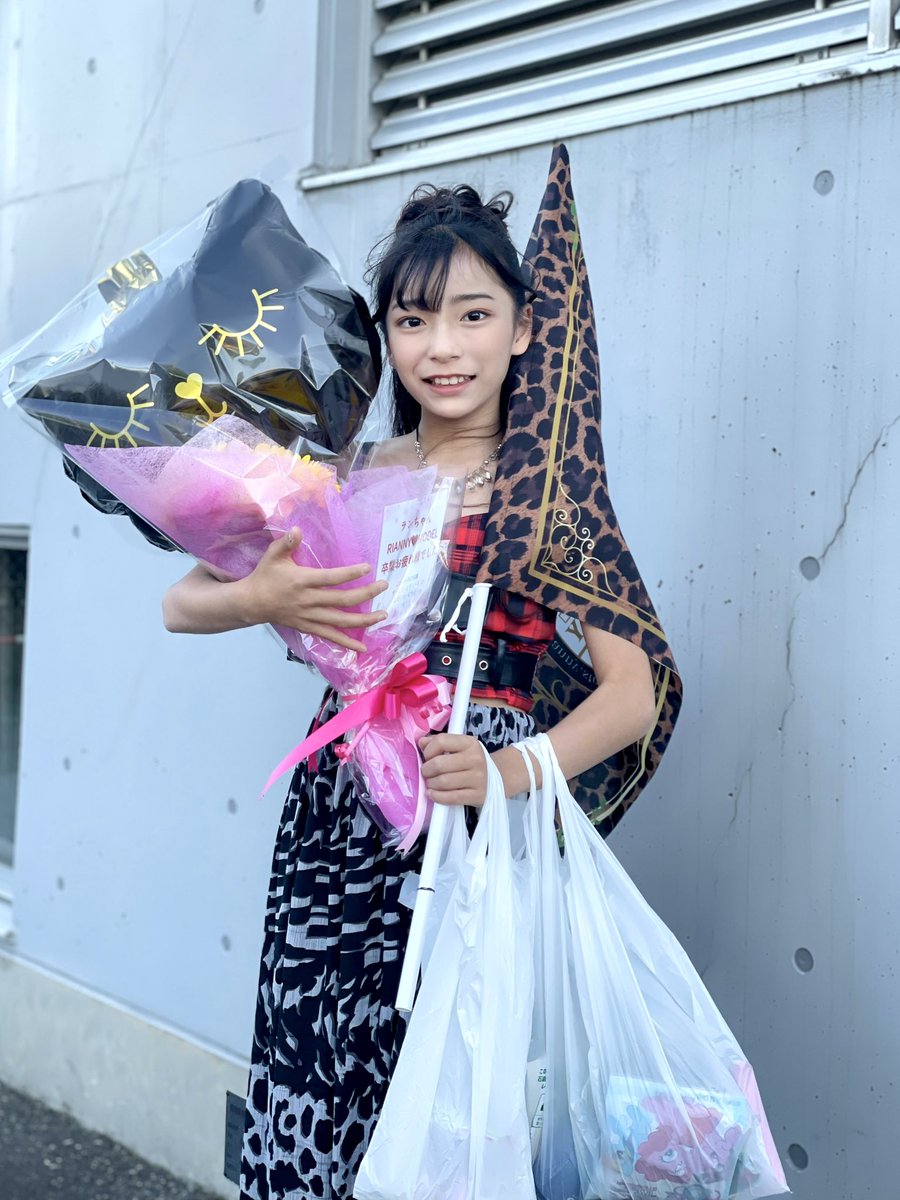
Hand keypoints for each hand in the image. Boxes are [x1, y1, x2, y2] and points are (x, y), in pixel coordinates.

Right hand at [242, 527, 387, 652]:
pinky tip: (362, 647)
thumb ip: (286, 543)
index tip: (368, 568)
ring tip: (383, 615)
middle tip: (384, 586)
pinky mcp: (308, 627)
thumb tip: (297, 529)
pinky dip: (346, 643)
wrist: (252, 603)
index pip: (331, 578)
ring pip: (341, 621)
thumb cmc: (265, 576)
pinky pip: (330, 637)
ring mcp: (309, 617)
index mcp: (302, 581)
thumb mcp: (272, 555)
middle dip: (366, 594)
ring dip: (364, 620)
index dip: (350, 574)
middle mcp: (308, 601)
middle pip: (342, 600)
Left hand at [419, 733, 488, 806]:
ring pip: (443, 782)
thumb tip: (421, 742)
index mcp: (470, 743)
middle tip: (426, 773)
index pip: (441, 741)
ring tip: (430, 783)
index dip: (428, 750)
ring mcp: (478, 778)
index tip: (427, 757)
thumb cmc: (470, 762)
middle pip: (439, 764)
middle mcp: (475, 759)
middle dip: (426, 770)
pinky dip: (437, 797)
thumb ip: (439, 743)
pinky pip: (451, 798)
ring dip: (430, 784)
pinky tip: (432, 794)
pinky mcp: (478, 795)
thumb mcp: (459, 747)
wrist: (495, 778)